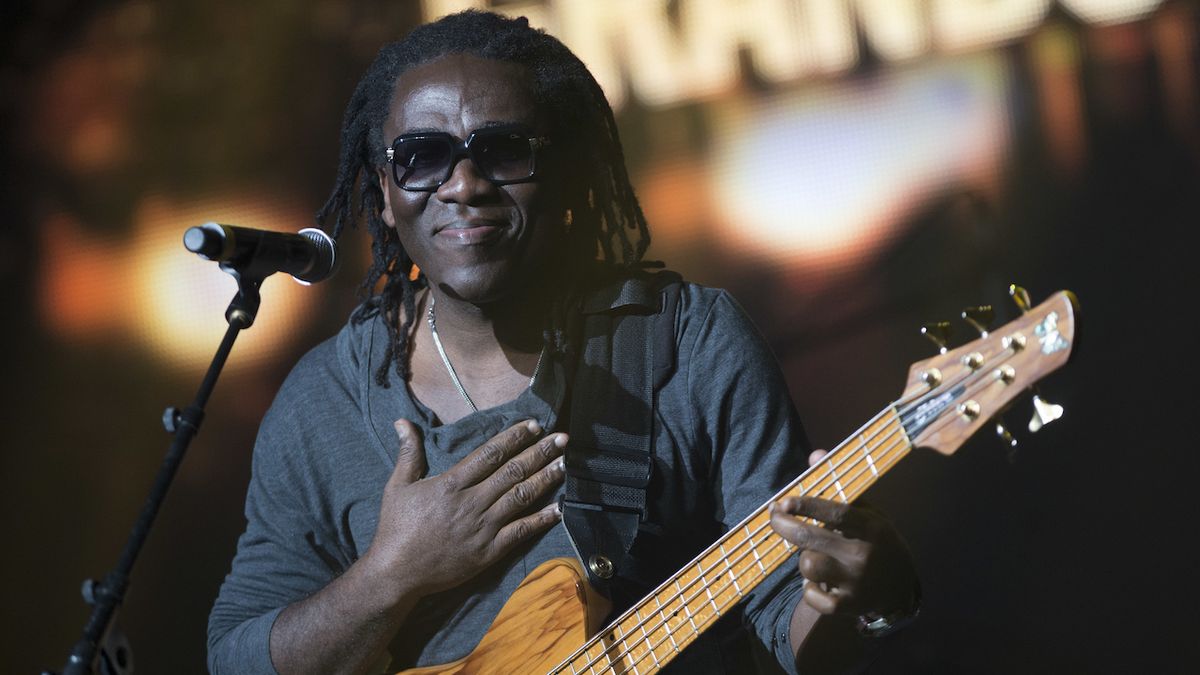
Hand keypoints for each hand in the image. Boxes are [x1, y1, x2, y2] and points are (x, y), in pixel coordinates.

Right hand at [362, 418, 565, 599]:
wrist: (397, 573)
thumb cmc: (397, 528)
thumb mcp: (398, 486)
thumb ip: (408, 453)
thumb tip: (402, 422)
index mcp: (451, 484)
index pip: (490, 454)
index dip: (515, 437)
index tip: (534, 425)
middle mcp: (471, 503)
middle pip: (513, 472)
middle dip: (540, 452)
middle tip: (563, 438)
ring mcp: (483, 528)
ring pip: (521, 498)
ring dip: (545, 479)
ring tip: (565, 463)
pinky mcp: (489, 551)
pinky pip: (520, 532)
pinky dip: (541, 520)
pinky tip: (559, 508)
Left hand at [768, 450, 917, 616]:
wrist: (901, 589)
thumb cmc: (876, 541)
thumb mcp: (868, 512)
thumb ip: (840, 486)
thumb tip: (815, 454)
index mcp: (870, 528)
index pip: (834, 513)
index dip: (806, 505)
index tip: (784, 501)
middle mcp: (862, 555)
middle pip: (809, 539)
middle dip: (783, 525)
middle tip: (774, 516)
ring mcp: (855, 583)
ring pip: (807, 565)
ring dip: (804, 558)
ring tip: (815, 555)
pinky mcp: (847, 607)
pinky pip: (812, 596)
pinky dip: (810, 589)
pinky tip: (820, 583)